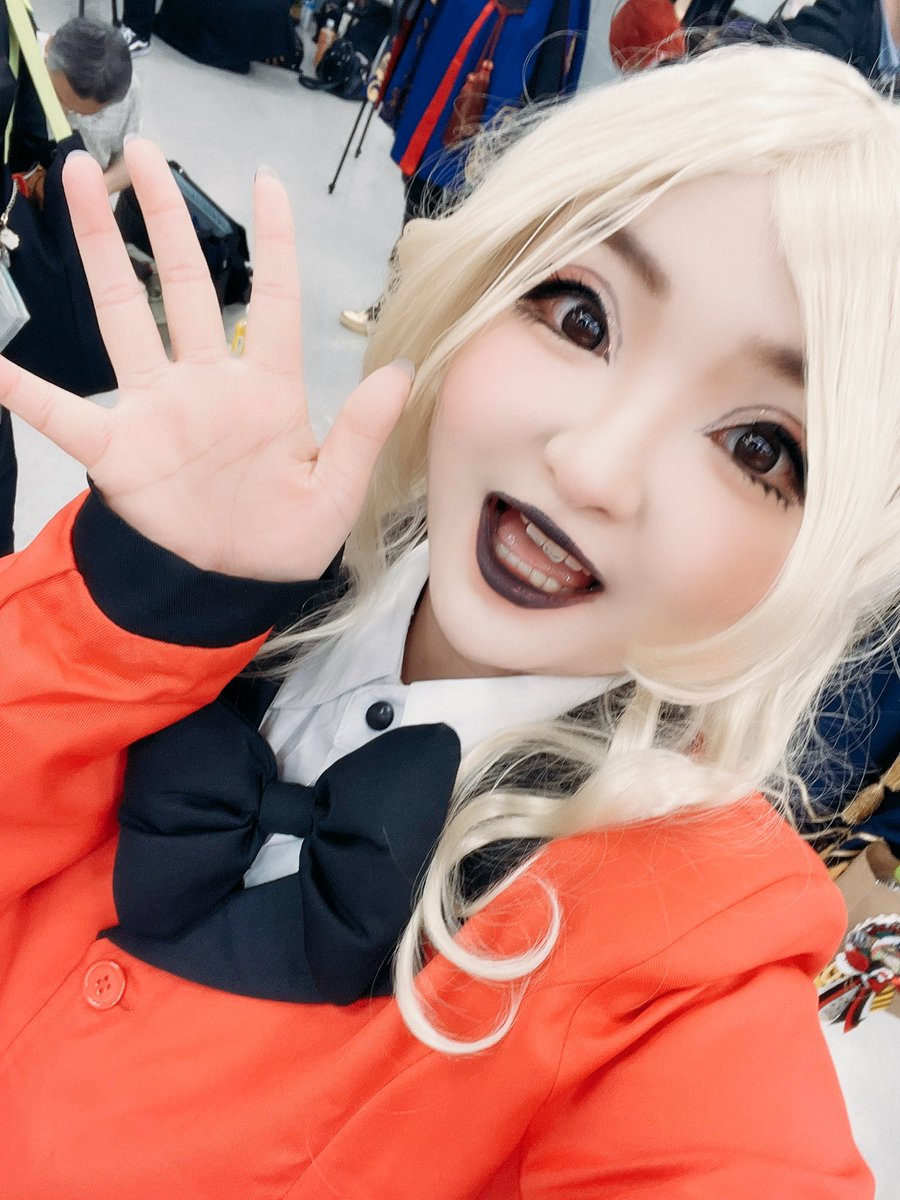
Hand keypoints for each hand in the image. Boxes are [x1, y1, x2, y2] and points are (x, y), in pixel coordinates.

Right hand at [0, 141, 410, 579]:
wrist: (233, 582)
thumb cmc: (287, 533)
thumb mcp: (337, 492)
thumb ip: (362, 432)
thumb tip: (402, 370)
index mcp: (267, 390)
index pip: (273, 301)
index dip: (274, 242)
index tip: (267, 182)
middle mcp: (207, 382)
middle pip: (184, 283)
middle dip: (166, 217)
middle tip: (143, 153)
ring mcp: (157, 408)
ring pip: (125, 315)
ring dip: (104, 252)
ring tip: (80, 184)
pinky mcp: (118, 447)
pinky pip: (63, 411)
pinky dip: (24, 390)